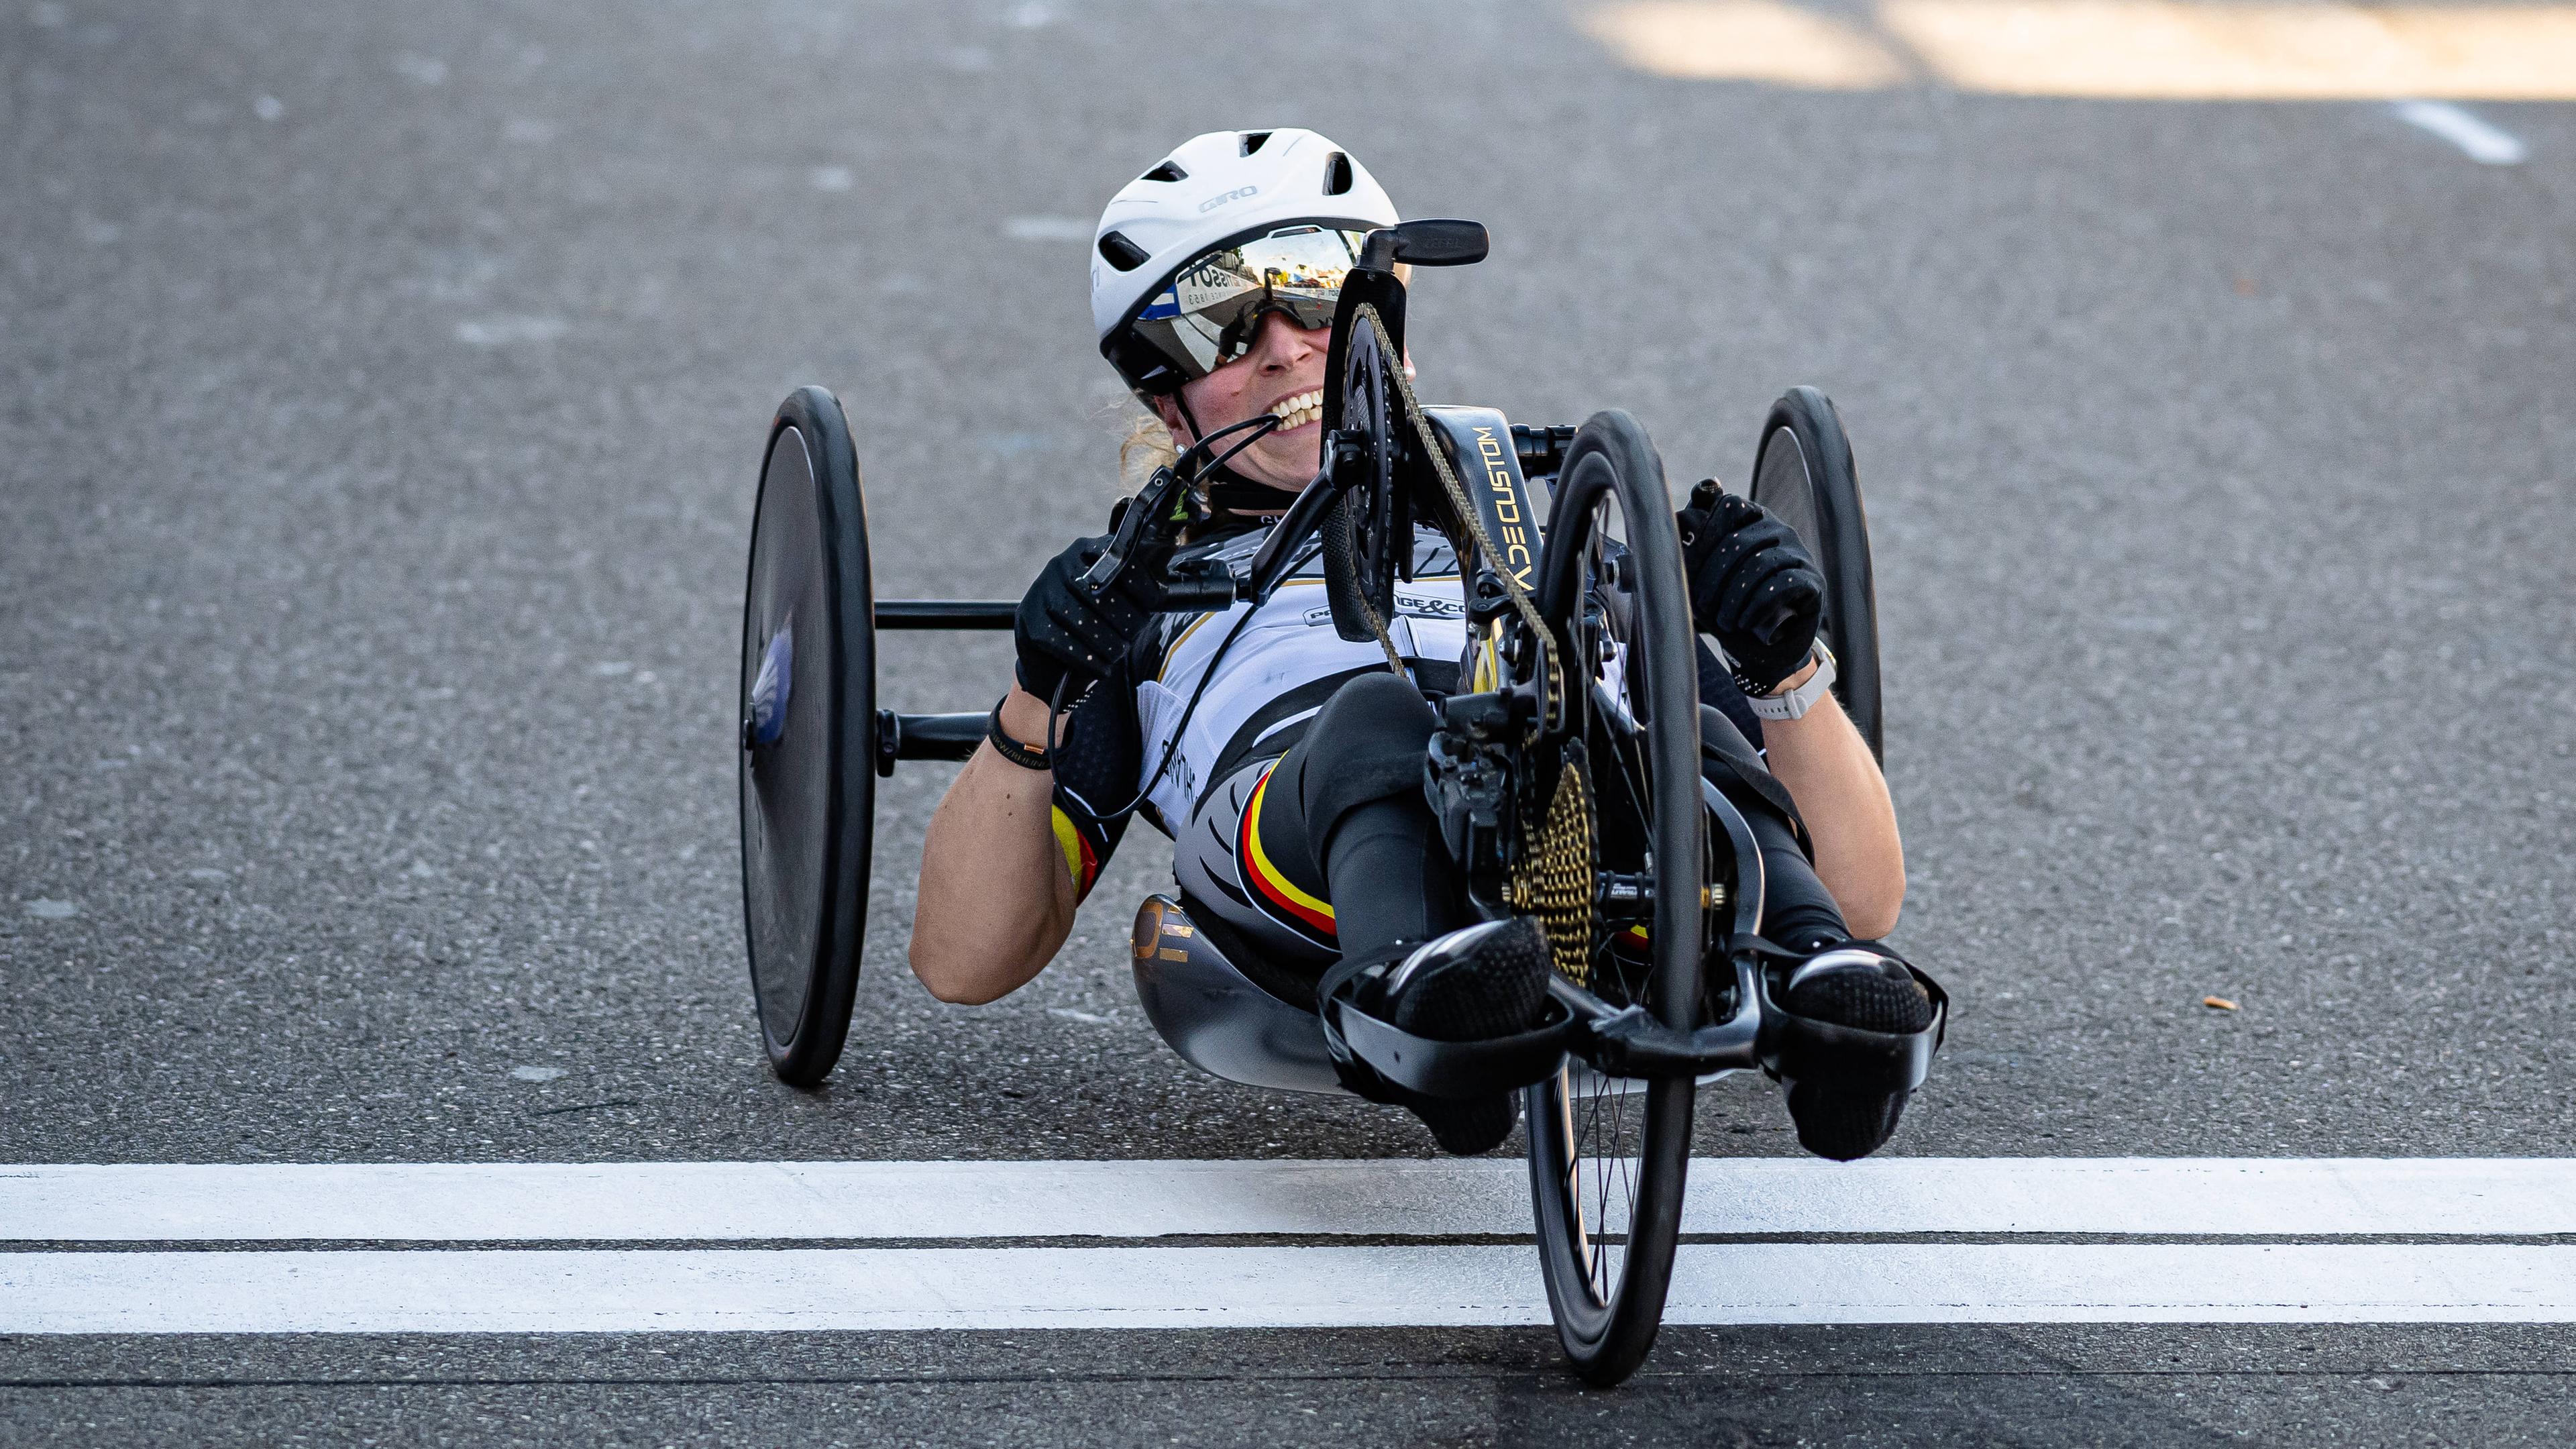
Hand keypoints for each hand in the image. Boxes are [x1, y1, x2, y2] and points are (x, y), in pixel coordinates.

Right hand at [1013, 535, 1157, 705]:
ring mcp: (1040, 592)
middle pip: (1098, 593)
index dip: (1139, 581)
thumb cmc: (1093, 625)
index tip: (1154, 601)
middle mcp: (1060, 565)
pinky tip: (1101, 667)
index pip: (1116, 557)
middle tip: (1133, 636)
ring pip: (1080, 618)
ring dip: (1106, 641)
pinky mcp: (1028, 621)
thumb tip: (1160, 594)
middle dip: (1123, 619)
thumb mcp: (1114, 600)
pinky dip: (1085, 658)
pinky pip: (1060, 641)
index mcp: (1086, 552)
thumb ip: (1133, 590)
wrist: (1051, 659)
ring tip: (1117, 653)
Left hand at [1675, 480, 1823, 695]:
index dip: (1707, 534)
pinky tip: (1746, 623)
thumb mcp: (1703, 575)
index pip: (1731, 506)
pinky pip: (1784, 586)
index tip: (1692, 568)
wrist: (1761, 649)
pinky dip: (1758, 607)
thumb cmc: (1729, 607)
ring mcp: (1799, 555)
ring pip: (1760, 565)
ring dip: (1734, 598)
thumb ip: (1695, 541)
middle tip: (1704, 607)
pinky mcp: (1813, 582)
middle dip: (1714, 579)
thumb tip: (1690, 504)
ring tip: (1725, 621)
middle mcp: (1779, 531)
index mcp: (1753, 521)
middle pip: (1740, 541)